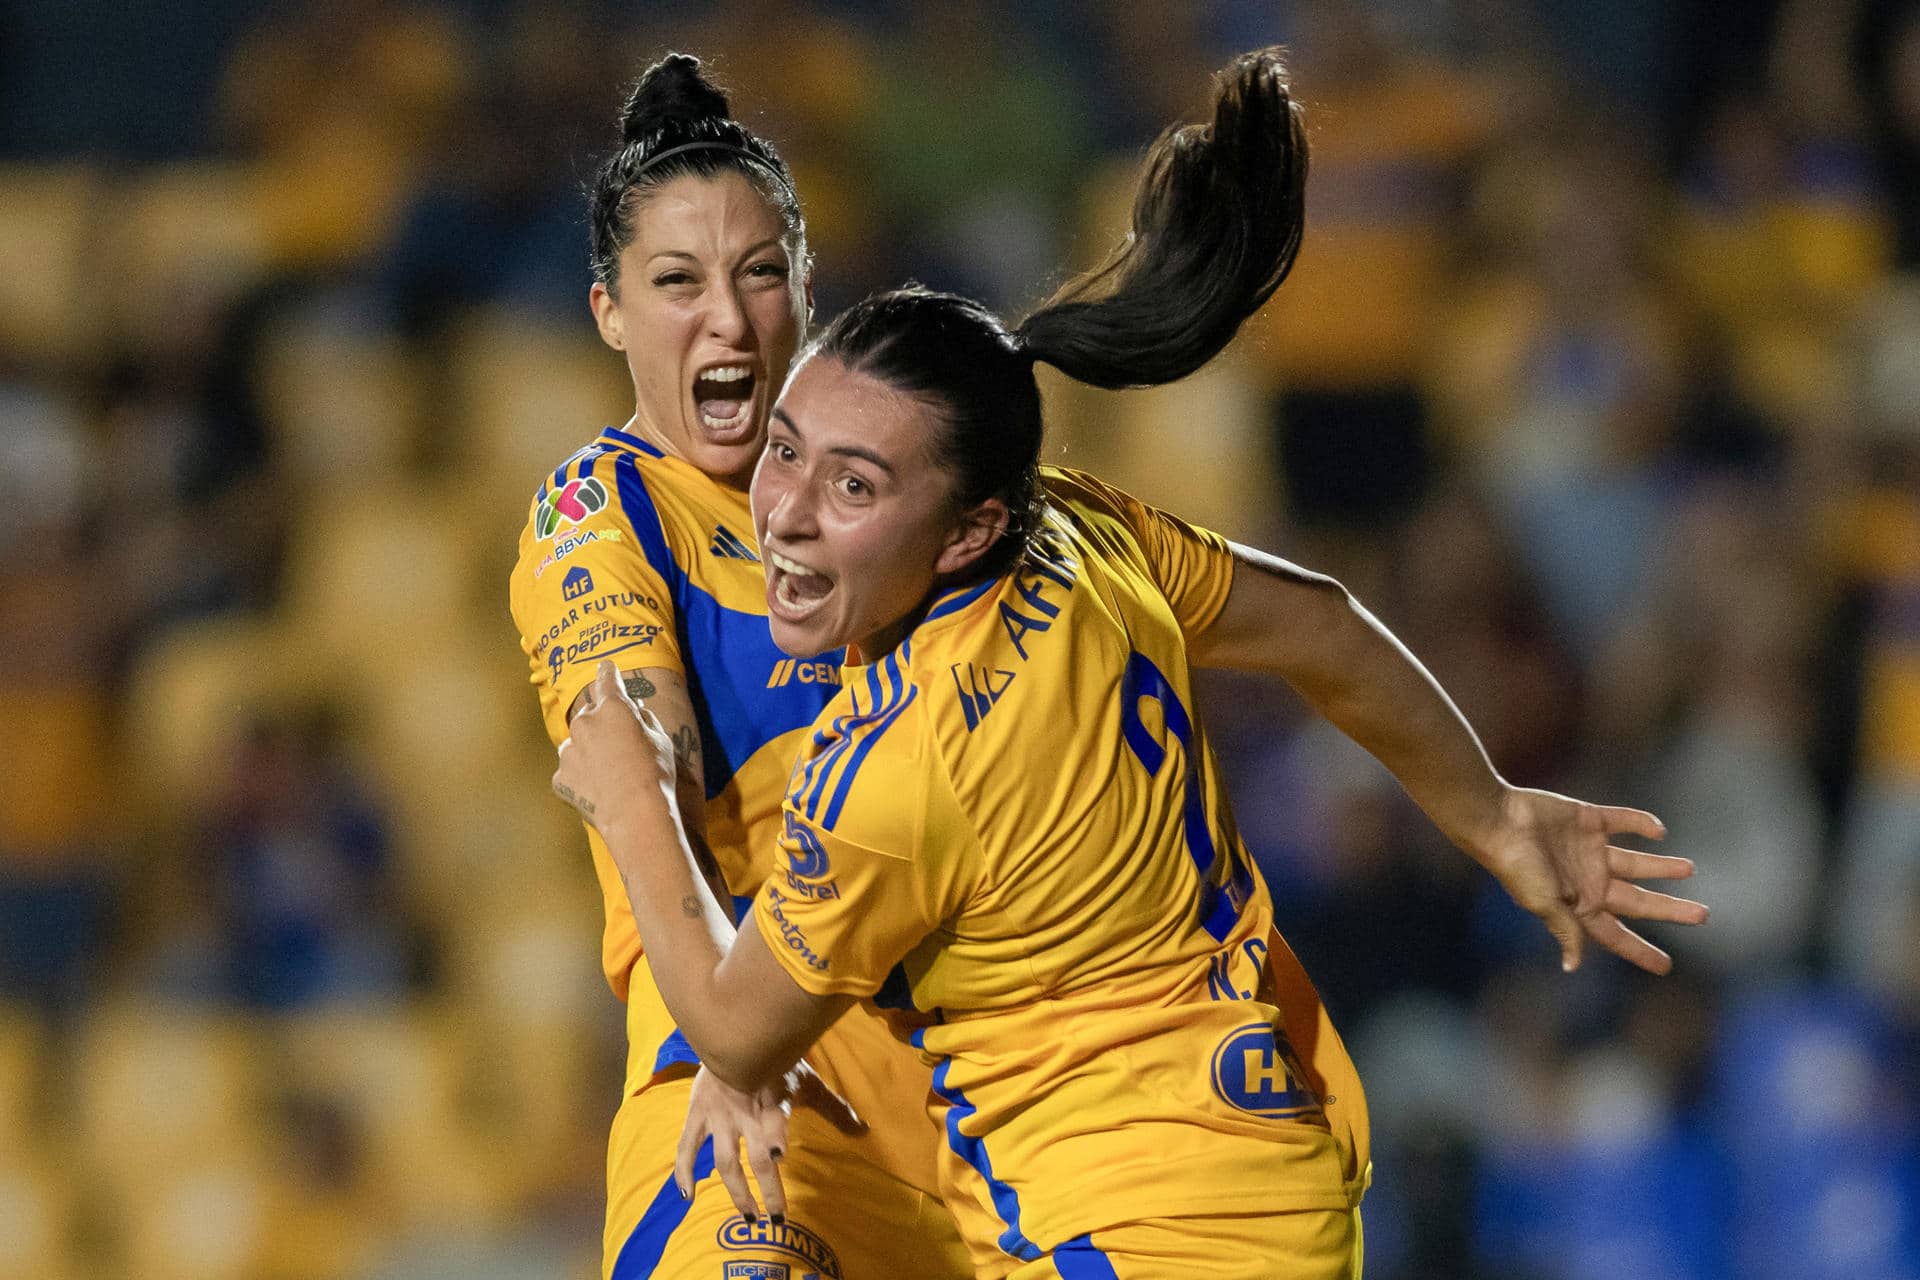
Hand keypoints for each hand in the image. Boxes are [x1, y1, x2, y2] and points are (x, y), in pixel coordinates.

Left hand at [553, 660, 677, 833]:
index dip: (608, 672)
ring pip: (577, 744)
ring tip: (610, 774)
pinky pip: (570, 771)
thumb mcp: (661, 740)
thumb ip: (644, 720)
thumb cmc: (655, 773)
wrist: (634, 814)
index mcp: (613, 708)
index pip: (608, 680)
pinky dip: (581, 777)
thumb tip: (635, 711)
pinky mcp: (561, 778)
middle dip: (602, 722)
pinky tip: (598, 791)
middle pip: (590, 713)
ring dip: (589, 751)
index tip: (605, 667)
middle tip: (621, 743)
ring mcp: (569, 751)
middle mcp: (585, 723)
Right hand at [674, 1061, 866, 1220]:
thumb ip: (833, 1108)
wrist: (734, 1033)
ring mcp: (719, 1112)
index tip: (778, 1154)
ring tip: (750, 1218)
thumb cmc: (777, 1061)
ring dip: (738, 1192)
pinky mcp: (697, 1111)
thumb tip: (864, 1129)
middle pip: (757, 1154)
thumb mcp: (807, 1081)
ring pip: (726, 1160)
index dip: (775, 1131)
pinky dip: (685, 1170)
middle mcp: (746, 1107)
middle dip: (768, 1187)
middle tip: (778, 1217)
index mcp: (774, 1093)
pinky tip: (688, 1195)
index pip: (776, 1113)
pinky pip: (687, 1146)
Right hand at [1475, 786, 1707, 973]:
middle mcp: (1590, 880)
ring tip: (1690, 869)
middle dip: (1670, 909)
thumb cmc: (1517, 866)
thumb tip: (1572, 966)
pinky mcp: (1588, 819)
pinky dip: (1642, 824)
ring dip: (1663, 866)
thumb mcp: (1544, 903)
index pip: (1617, 934)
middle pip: (1639, 900)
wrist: (1498, 820)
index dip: (1641, 950)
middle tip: (1703, 915)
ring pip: (1637, 862)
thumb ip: (1565, 930)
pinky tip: (1659, 830)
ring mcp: (1590, 850)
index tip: (1667, 967)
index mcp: (1580, 905)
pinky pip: (1623, 822)